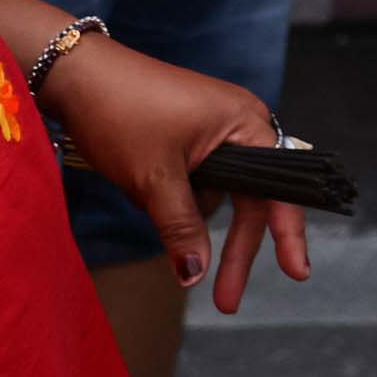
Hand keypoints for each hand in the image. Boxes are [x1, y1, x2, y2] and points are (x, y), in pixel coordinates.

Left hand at [37, 36, 311, 313]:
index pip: (278, 190)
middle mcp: (242, 125)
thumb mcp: (153, 179)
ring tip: (169, 236)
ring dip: (201, 224)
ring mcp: (217, 128)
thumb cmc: (122, 114)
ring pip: (223, 192)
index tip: (298, 275)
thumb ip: (181, 228)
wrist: (79, 75)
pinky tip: (156, 204)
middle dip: (238, 250)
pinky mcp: (193, 134)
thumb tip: (195, 277)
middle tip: (226, 301)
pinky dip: (184, 202)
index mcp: (247, 125)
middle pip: (253, 199)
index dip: (288, 234)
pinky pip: (202, 178)